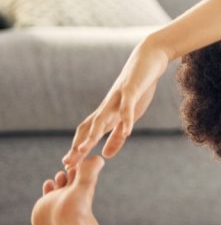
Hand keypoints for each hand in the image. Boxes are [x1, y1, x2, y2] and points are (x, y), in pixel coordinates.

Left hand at [62, 36, 171, 169]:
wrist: (149, 59)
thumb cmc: (139, 88)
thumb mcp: (129, 115)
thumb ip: (117, 135)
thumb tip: (106, 155)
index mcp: (107, 114)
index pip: (86, 133)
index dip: (77, 149)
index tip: (68, 166)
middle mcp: (107, 107)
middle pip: (88, 128)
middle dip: (78, 146)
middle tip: (68, 163)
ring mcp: (118, 98)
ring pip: (102, 118)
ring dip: (93, 134)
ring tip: (85, 149)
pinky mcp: (132, 90)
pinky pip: (127, 107)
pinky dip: (126, 120)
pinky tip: (127, 132)